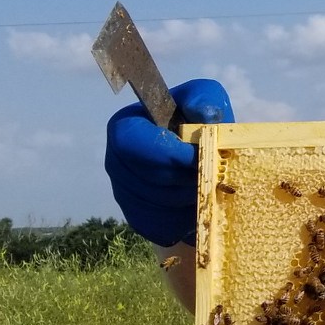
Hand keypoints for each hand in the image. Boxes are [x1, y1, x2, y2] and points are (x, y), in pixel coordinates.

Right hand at [104, 79, 233, 246]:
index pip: (133, 142)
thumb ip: (204, 99)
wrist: (202, 161)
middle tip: (209, 174)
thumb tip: (203, 113)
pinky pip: (162, 225)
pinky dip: (186, 217)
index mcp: (125, 127)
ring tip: (205, 184)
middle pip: (148, 178)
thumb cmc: (200, 124)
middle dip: (183, 178)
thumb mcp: (206, 101)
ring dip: (188, 197)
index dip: (167, 153)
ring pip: (158, 204)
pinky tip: (196, 202)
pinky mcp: (138, 218)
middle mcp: (116, 162)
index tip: (197, 157)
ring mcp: (123, 193)